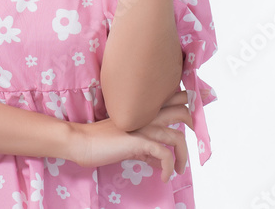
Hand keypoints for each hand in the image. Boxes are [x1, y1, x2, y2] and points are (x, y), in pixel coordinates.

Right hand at [66, 90, 193, 182]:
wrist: (82, 142)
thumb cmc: (102, 142)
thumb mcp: (130, 145)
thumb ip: (148, 151)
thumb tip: (162, 163)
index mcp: (143, 110)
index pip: (171, 98)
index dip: (186, 105)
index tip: (191, 123)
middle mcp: (146, 114)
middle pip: (181, 108)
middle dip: (193, 123)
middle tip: (191, 141)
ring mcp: (143, 126)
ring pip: (178, 136)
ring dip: (184, 156)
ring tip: (180, 169)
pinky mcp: (139, 141)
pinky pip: (164, 154)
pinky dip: (169, 167)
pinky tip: (165, 177)